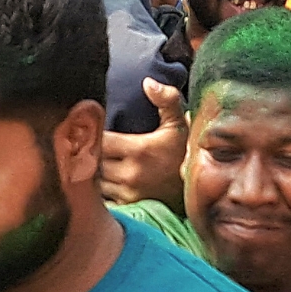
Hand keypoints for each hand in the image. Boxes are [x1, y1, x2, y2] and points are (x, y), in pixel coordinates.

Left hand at [100, 79, 188, 209]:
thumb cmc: (185, 152)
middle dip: (91, 152)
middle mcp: (131, 174)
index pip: (101, 140)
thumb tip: (148, 83)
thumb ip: (166, 99)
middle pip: (95, 161)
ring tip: (97, 162)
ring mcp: (129, 194)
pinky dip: (100, 191)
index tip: (96, 130)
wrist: (200, 189)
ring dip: (93, 172)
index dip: (95, 134)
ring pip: (96, 182)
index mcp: (139, 150)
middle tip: (92, 145)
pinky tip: (104, 182)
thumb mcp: (179, 122)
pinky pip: (103, 200)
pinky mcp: (129, 208)